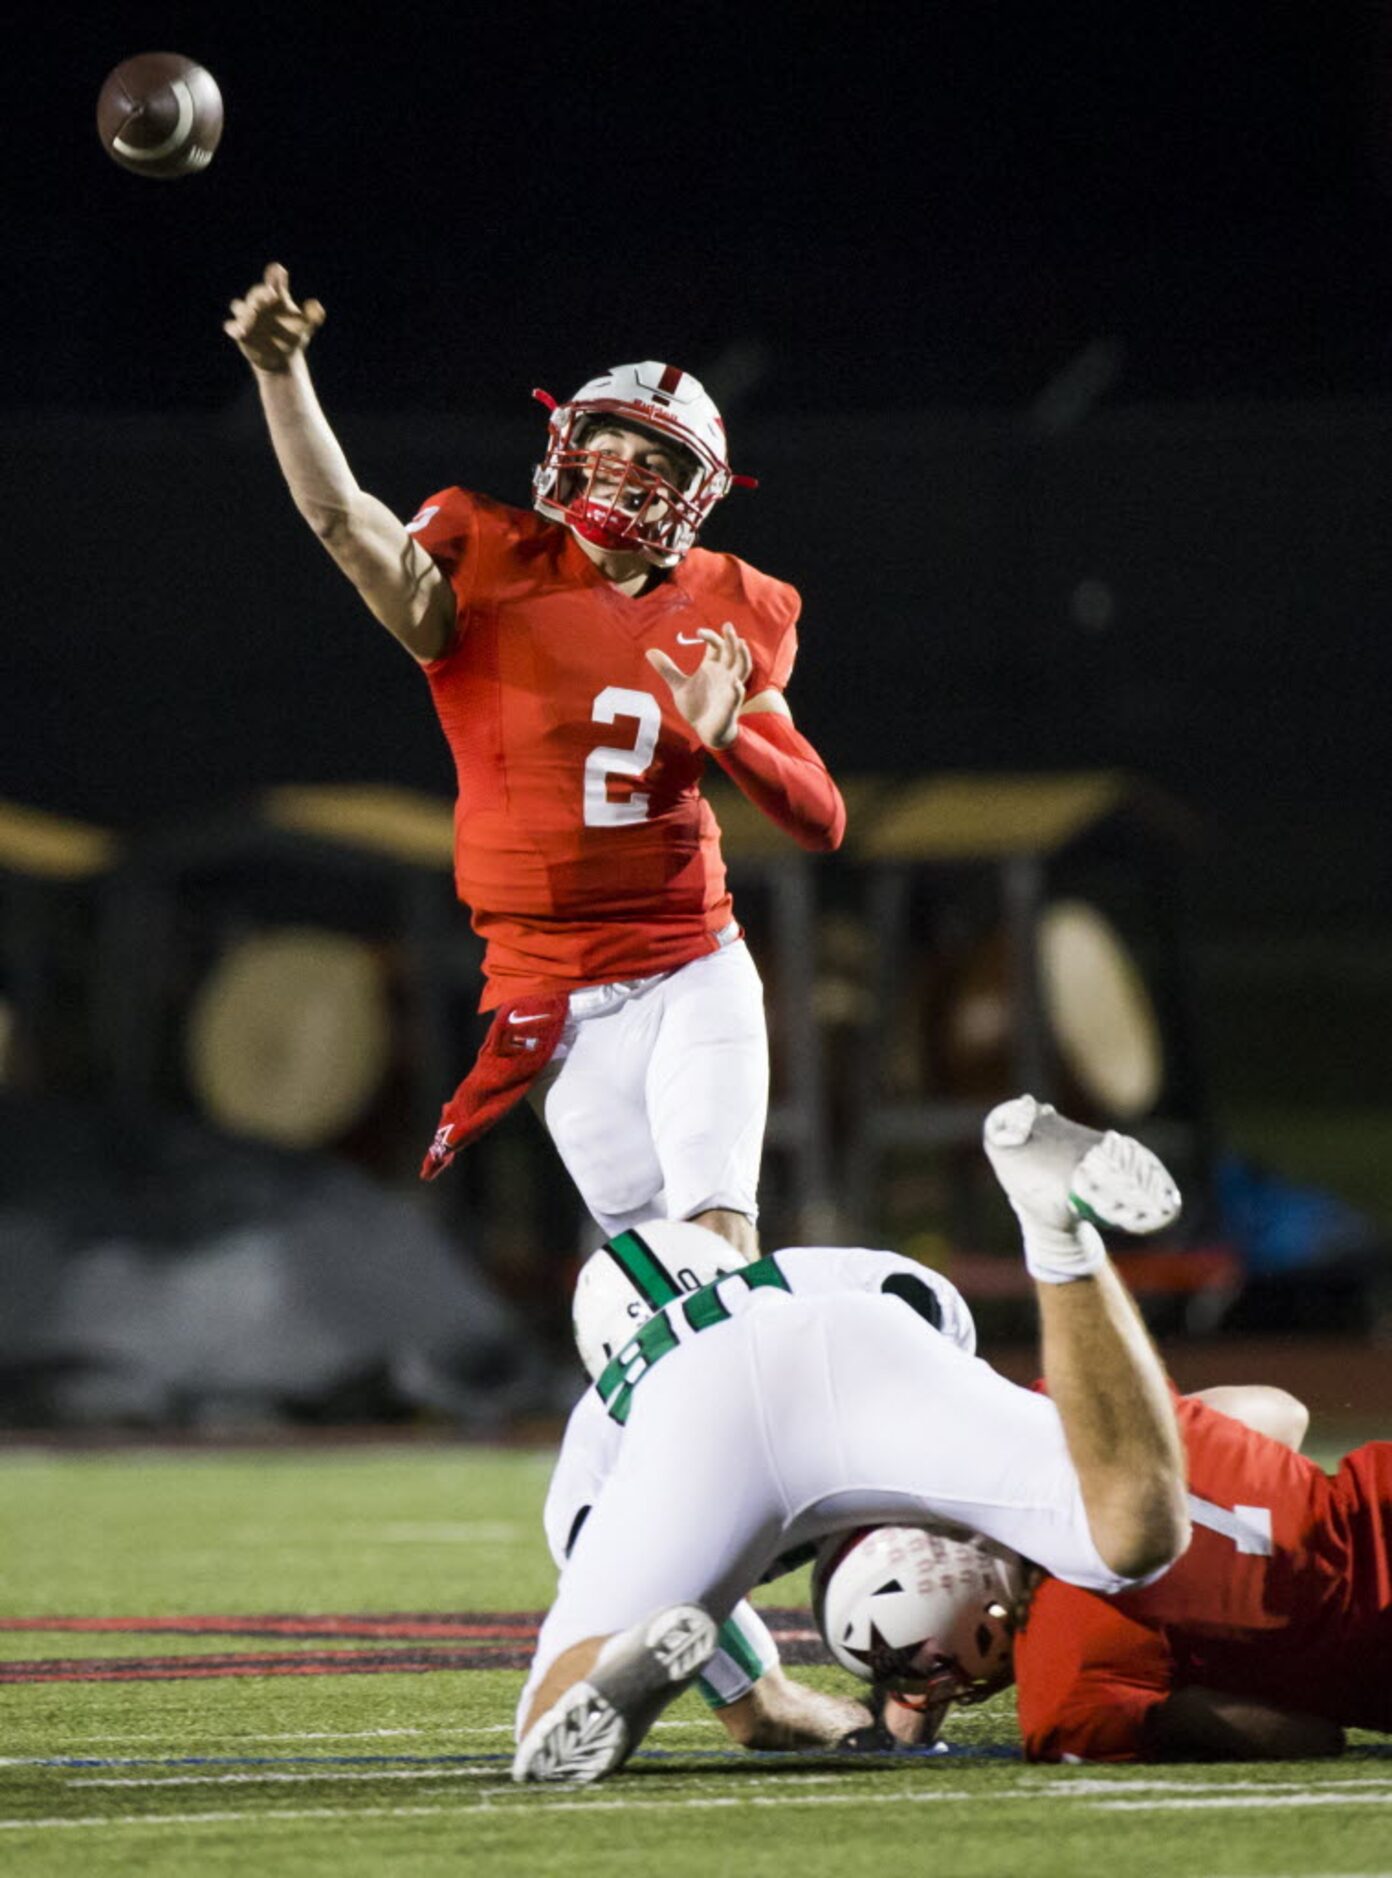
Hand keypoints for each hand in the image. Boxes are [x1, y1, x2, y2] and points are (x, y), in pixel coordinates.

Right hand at [224, 261, 324, 372]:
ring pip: (239, 307)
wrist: (282, 358)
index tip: (278, 269)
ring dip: (245, 310)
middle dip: (261, 293)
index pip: (275, 283)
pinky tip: (241, 332)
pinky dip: (234, 327)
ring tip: (252, 315)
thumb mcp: (305, 327)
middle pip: (256, 293)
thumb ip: (312, 316)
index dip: (275, 275)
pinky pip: (232, 326)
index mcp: (276, 298)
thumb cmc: (293, 337)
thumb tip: (317, 306)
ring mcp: (248, 316)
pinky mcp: (240, 331)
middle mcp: (260, 304)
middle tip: (270, 294)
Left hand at [646, 622, 752, 749]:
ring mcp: (730, 688)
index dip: (711, 636)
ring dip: (743, 656)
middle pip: (732, 652)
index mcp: (712, 667)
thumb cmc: (697, 707)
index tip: (698, 632)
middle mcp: (724, 674)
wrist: (705, 731)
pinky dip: (737, 689)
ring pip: (743, 668)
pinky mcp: (731, 704)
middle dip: (731, 639)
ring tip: (741, 644)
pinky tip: (734, 683)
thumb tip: (649, 651)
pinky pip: (737, 694)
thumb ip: (667, 669)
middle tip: (728, 625)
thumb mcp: (679, 686)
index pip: (717, 646)